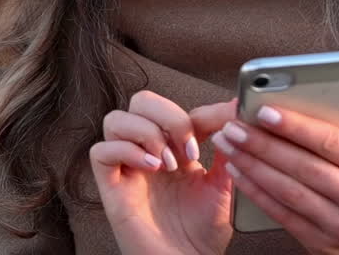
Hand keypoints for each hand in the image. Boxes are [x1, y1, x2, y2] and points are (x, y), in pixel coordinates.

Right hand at [89, 91, 237, 254]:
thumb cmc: (204, 234)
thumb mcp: (225, 184)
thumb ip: (230, 148)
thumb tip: (238, 109)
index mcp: (175, 150)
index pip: (177, 109)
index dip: (199, 112)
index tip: (224, 124)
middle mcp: (149, 154)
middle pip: (141, 102)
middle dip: (168, 114)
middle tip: (188, 145)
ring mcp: (128, 170)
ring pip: (115, 120)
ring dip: (146, 132)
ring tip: (168, 162)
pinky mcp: (112, 189)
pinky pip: (100, 151)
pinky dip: (125, 151)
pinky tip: (152, 168)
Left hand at [209, 89, 338, 254]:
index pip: (330, 142)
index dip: (295, 126)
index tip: (264, 111)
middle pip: (303, 166)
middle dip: (262, 144)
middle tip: (233, 126)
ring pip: (288, 191)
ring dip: (252, 166)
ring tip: (229, 145)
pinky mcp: (320, 243)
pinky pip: (282, 215)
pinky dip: (256, 193)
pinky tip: (238, 173)